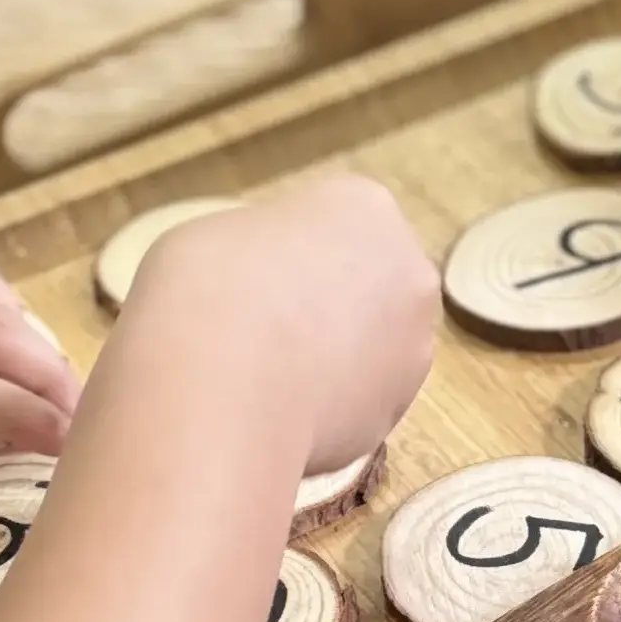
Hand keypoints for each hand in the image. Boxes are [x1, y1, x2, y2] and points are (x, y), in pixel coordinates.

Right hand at [126, 174, 436, 472]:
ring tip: (269, 378)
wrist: (219, 392)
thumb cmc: (208, 289)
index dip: (290, 251)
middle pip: (367, 281)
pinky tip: (279, 415)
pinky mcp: (395, 413)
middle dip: (327, 303)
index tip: (253, 276)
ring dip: (334, 357)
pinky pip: (357, 404)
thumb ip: (261, 249)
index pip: (335, 222)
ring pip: (370, 346)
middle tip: (266, 325)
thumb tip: (264, 280)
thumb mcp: (213, 235)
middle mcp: (408, 271)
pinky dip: (326, 410)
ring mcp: (412, 346)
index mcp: (365, 206)